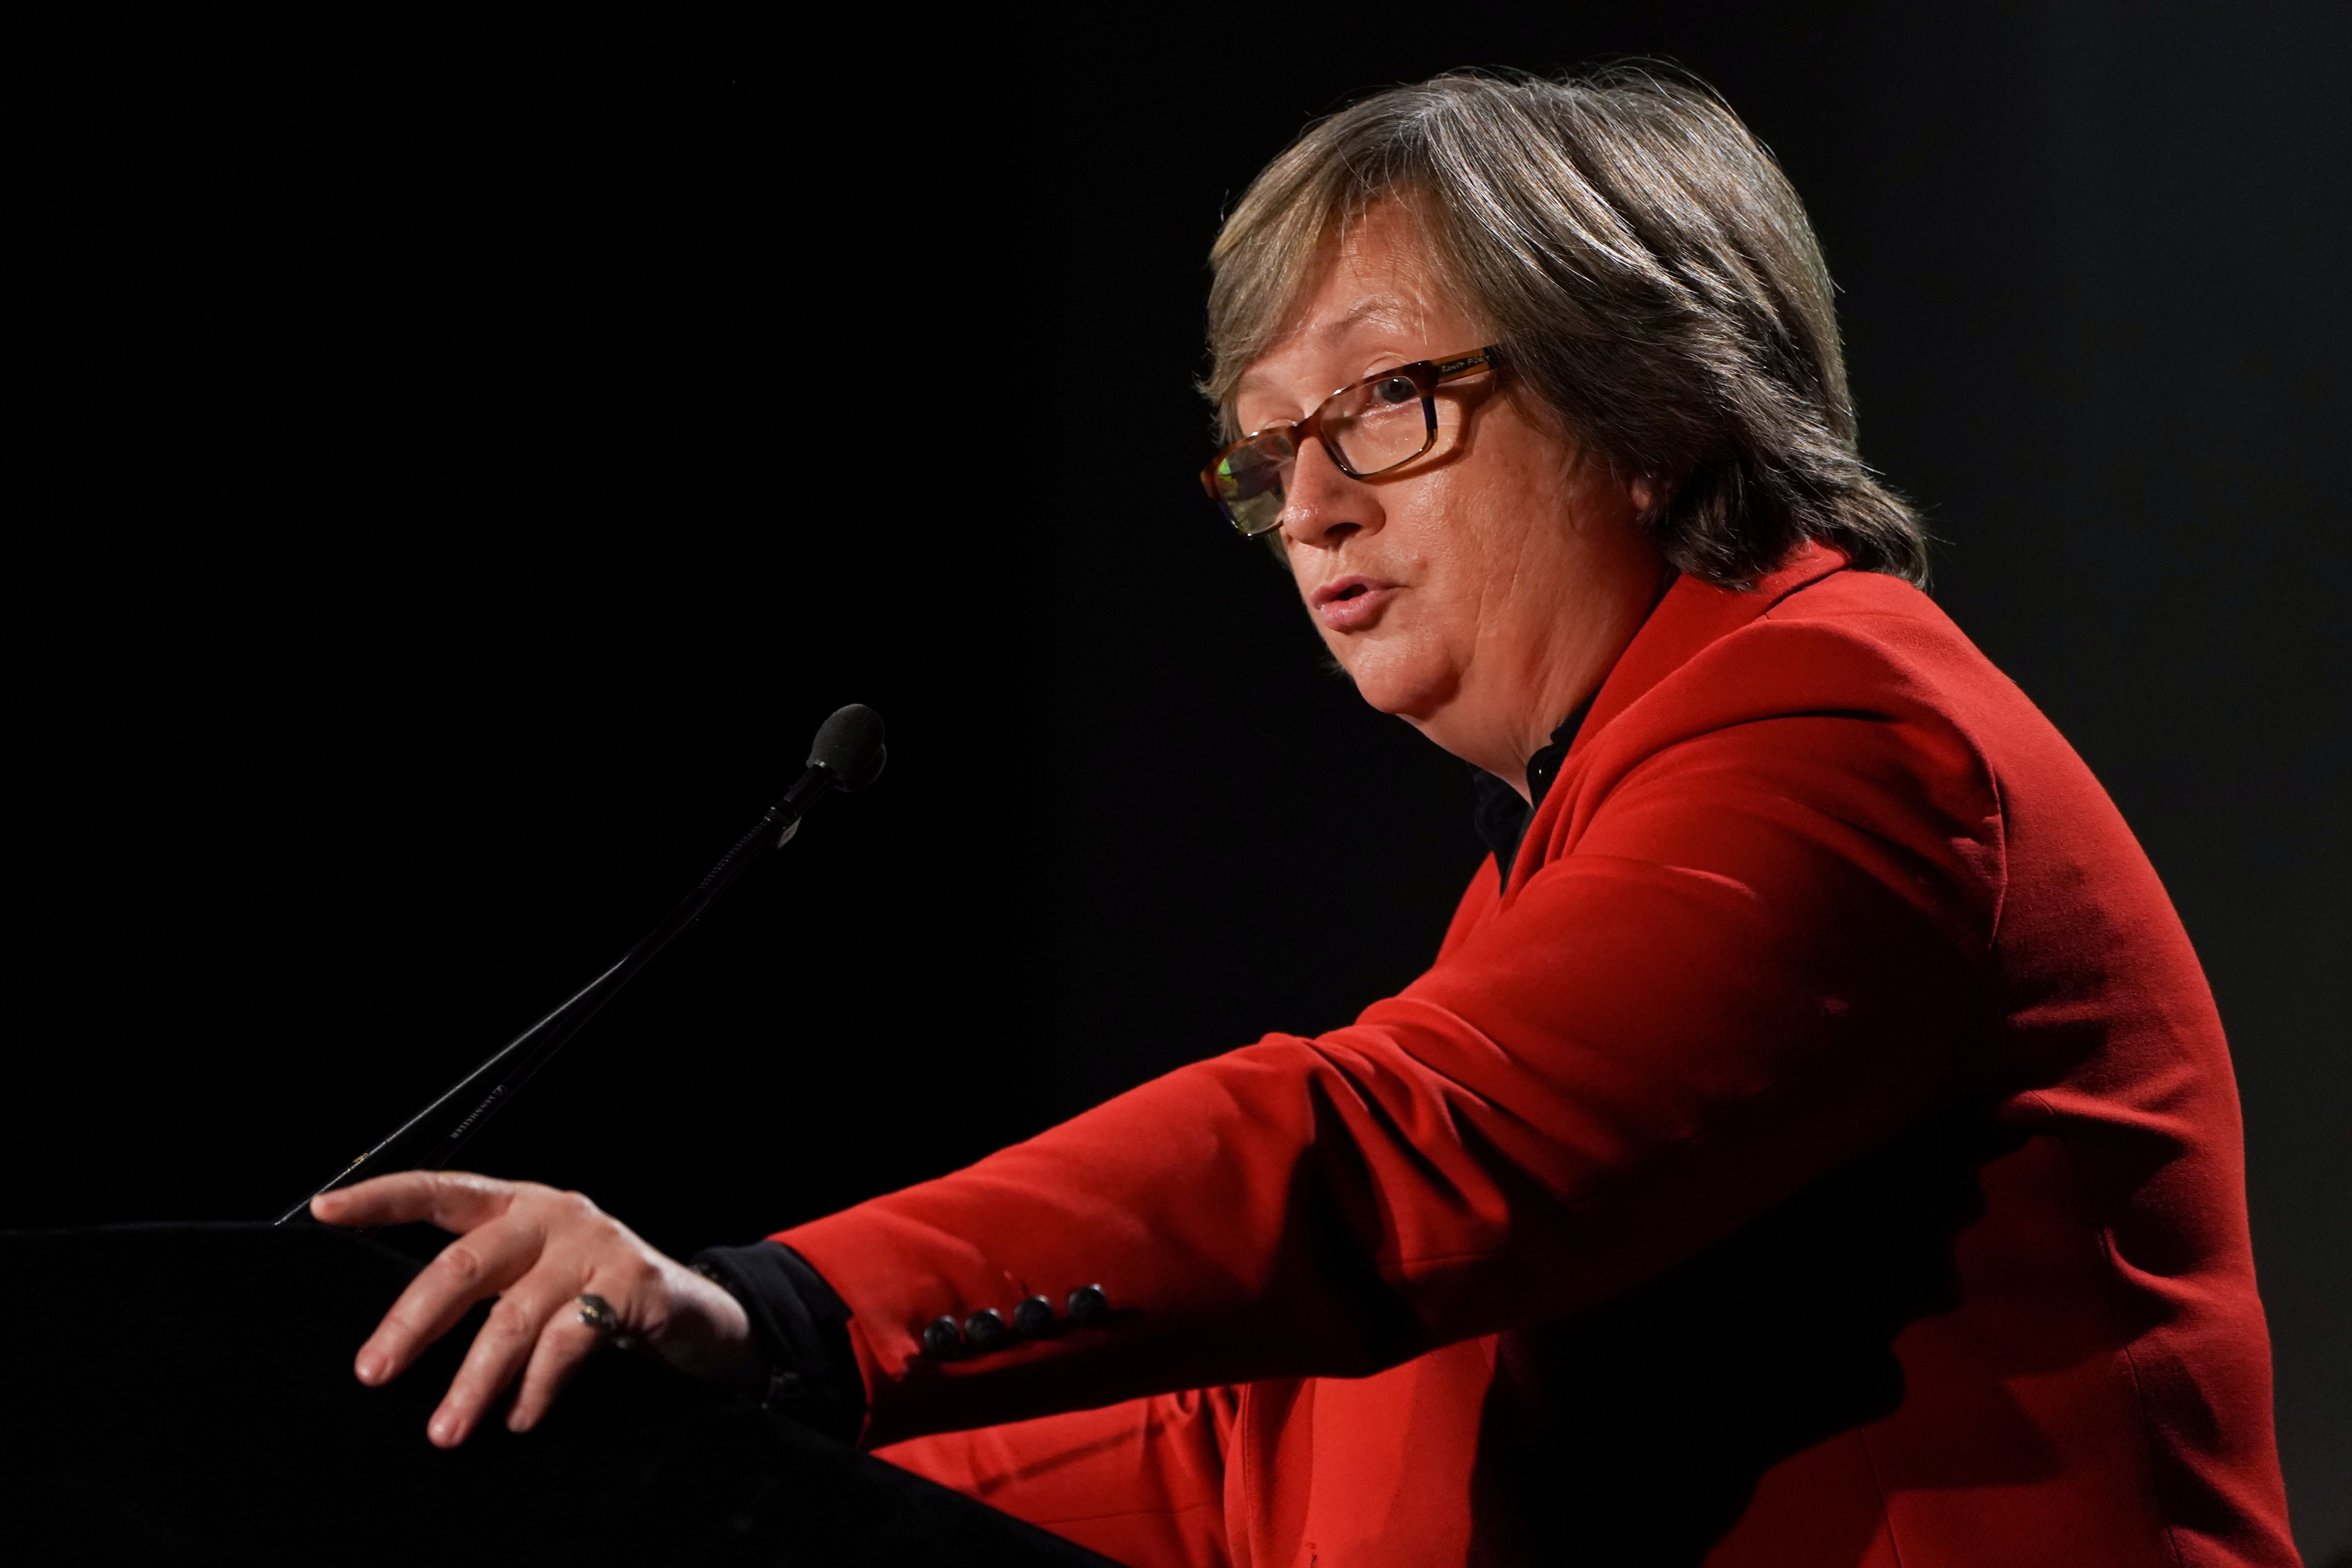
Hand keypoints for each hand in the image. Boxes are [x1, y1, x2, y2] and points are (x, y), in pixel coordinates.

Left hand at [313, 1171, 757, 1446]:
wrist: (695, 1311)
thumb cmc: (592, 1297)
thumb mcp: (533, 1279)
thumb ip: (482, 1293)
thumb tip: (397, 1349)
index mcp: (518, 1204)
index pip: (443, 1190)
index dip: (384, 1198)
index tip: (327, 1209)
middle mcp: (553, 1215)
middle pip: (467, 1263)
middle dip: (414, 1323)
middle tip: (374, 1372)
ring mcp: (594, 1247)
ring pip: (514, 1316)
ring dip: (474, 1379)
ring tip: (447, 1428)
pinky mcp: (631, 1285)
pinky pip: (570, 1341)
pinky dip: (538, 1386)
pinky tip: (519, 1416)